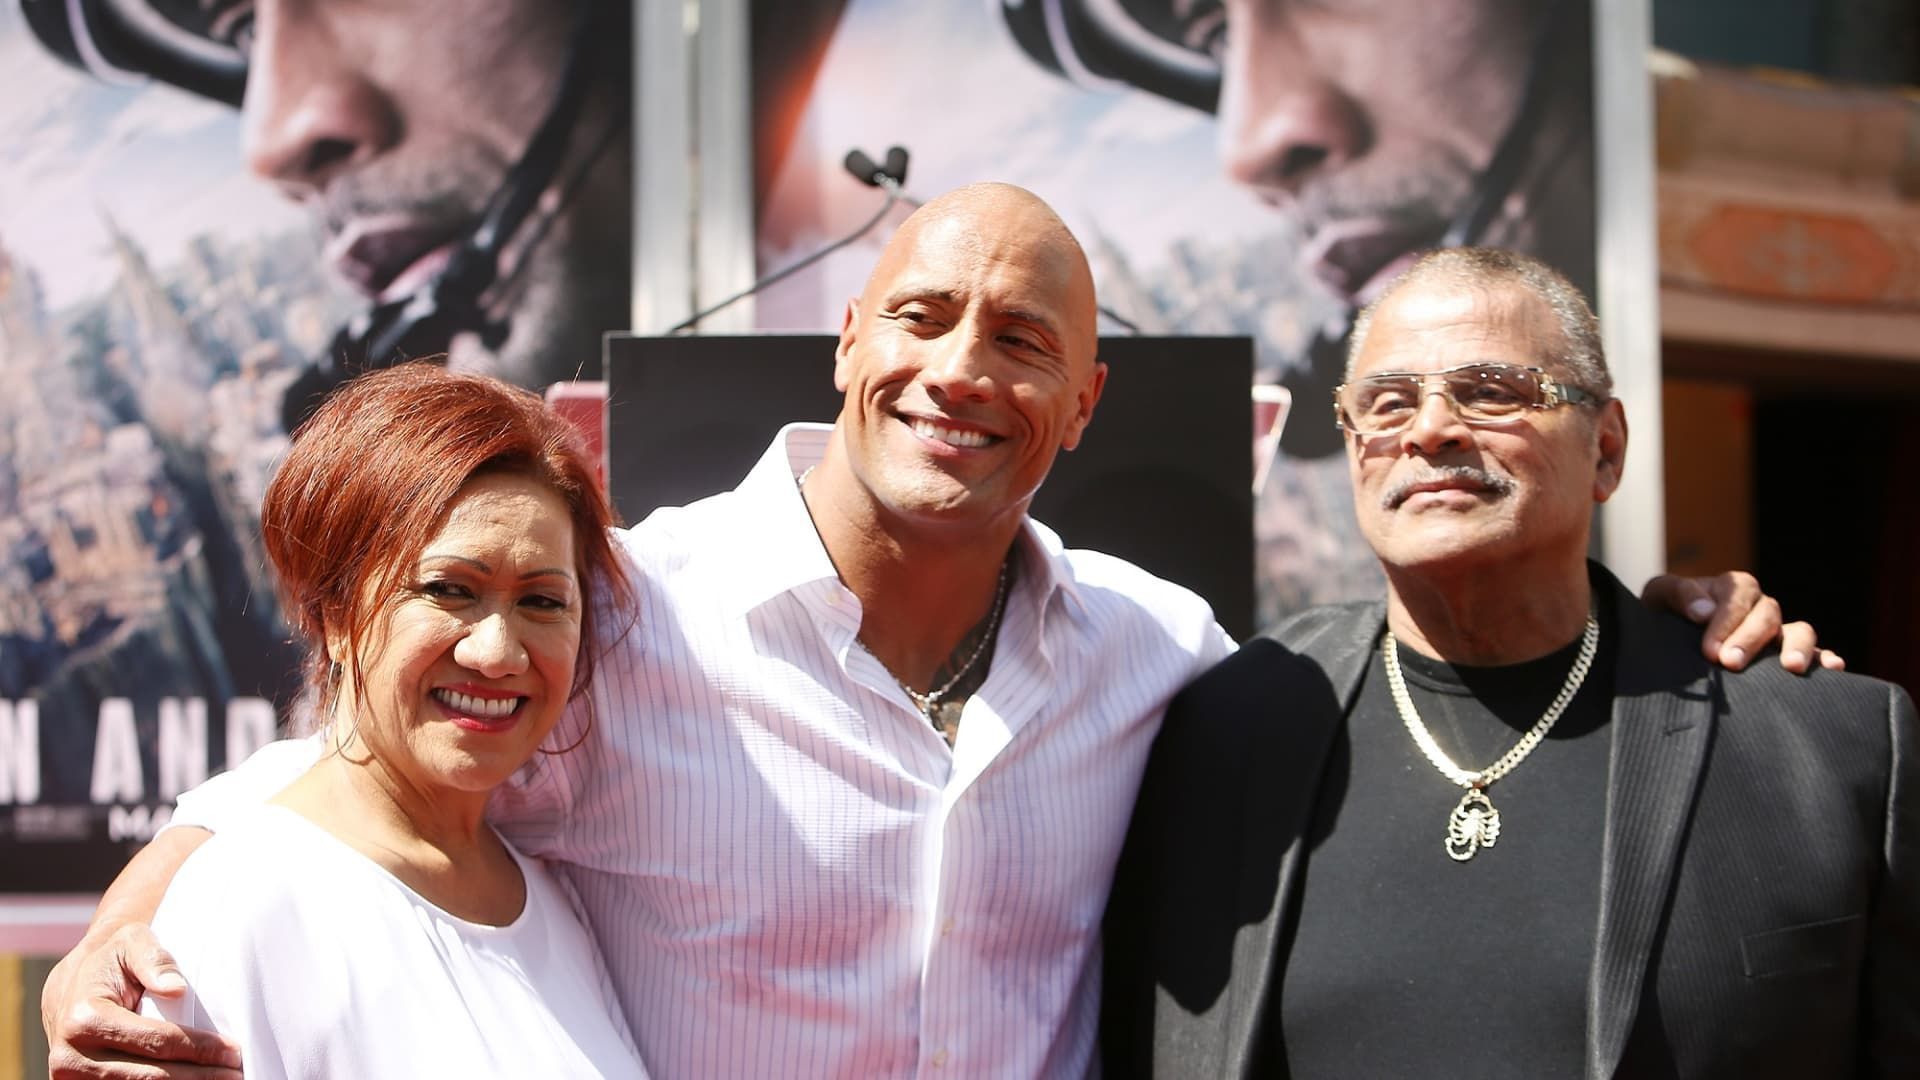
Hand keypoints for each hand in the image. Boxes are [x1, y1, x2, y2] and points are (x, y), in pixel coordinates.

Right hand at [44, 922, 240, 1078]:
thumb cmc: (110, 961)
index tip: (233, 1051)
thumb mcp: (131, 943)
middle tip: (236, 1073)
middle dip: (200, 1076)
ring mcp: (71, 1079)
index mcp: (84, 1019)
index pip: (156, 1042)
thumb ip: (154, 960)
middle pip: (151, 1077)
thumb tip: (176, 988)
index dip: (199, 1049)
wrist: (70, 987)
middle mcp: (71, 1056)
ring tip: (222, 1079)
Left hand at [1642, 571, 1846, 674]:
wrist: (1669, 637)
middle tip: (1731, 663)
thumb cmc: (1666, 615)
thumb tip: (1703, 611)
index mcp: (1732, 588)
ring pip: (1799, 630)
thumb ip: (1679, 594)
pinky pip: (1816, 653)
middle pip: (1766, 615)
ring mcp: (1778, 630)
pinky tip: (1834, 668)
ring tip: (1792, 667)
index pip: (1737, 598)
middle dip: (1750, 639)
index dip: (1725, 622)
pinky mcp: (1788, 654)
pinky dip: (1826, 658)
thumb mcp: (1660, 596)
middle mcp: (1759, 606)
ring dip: (1798, 646)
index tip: (1709, 650)